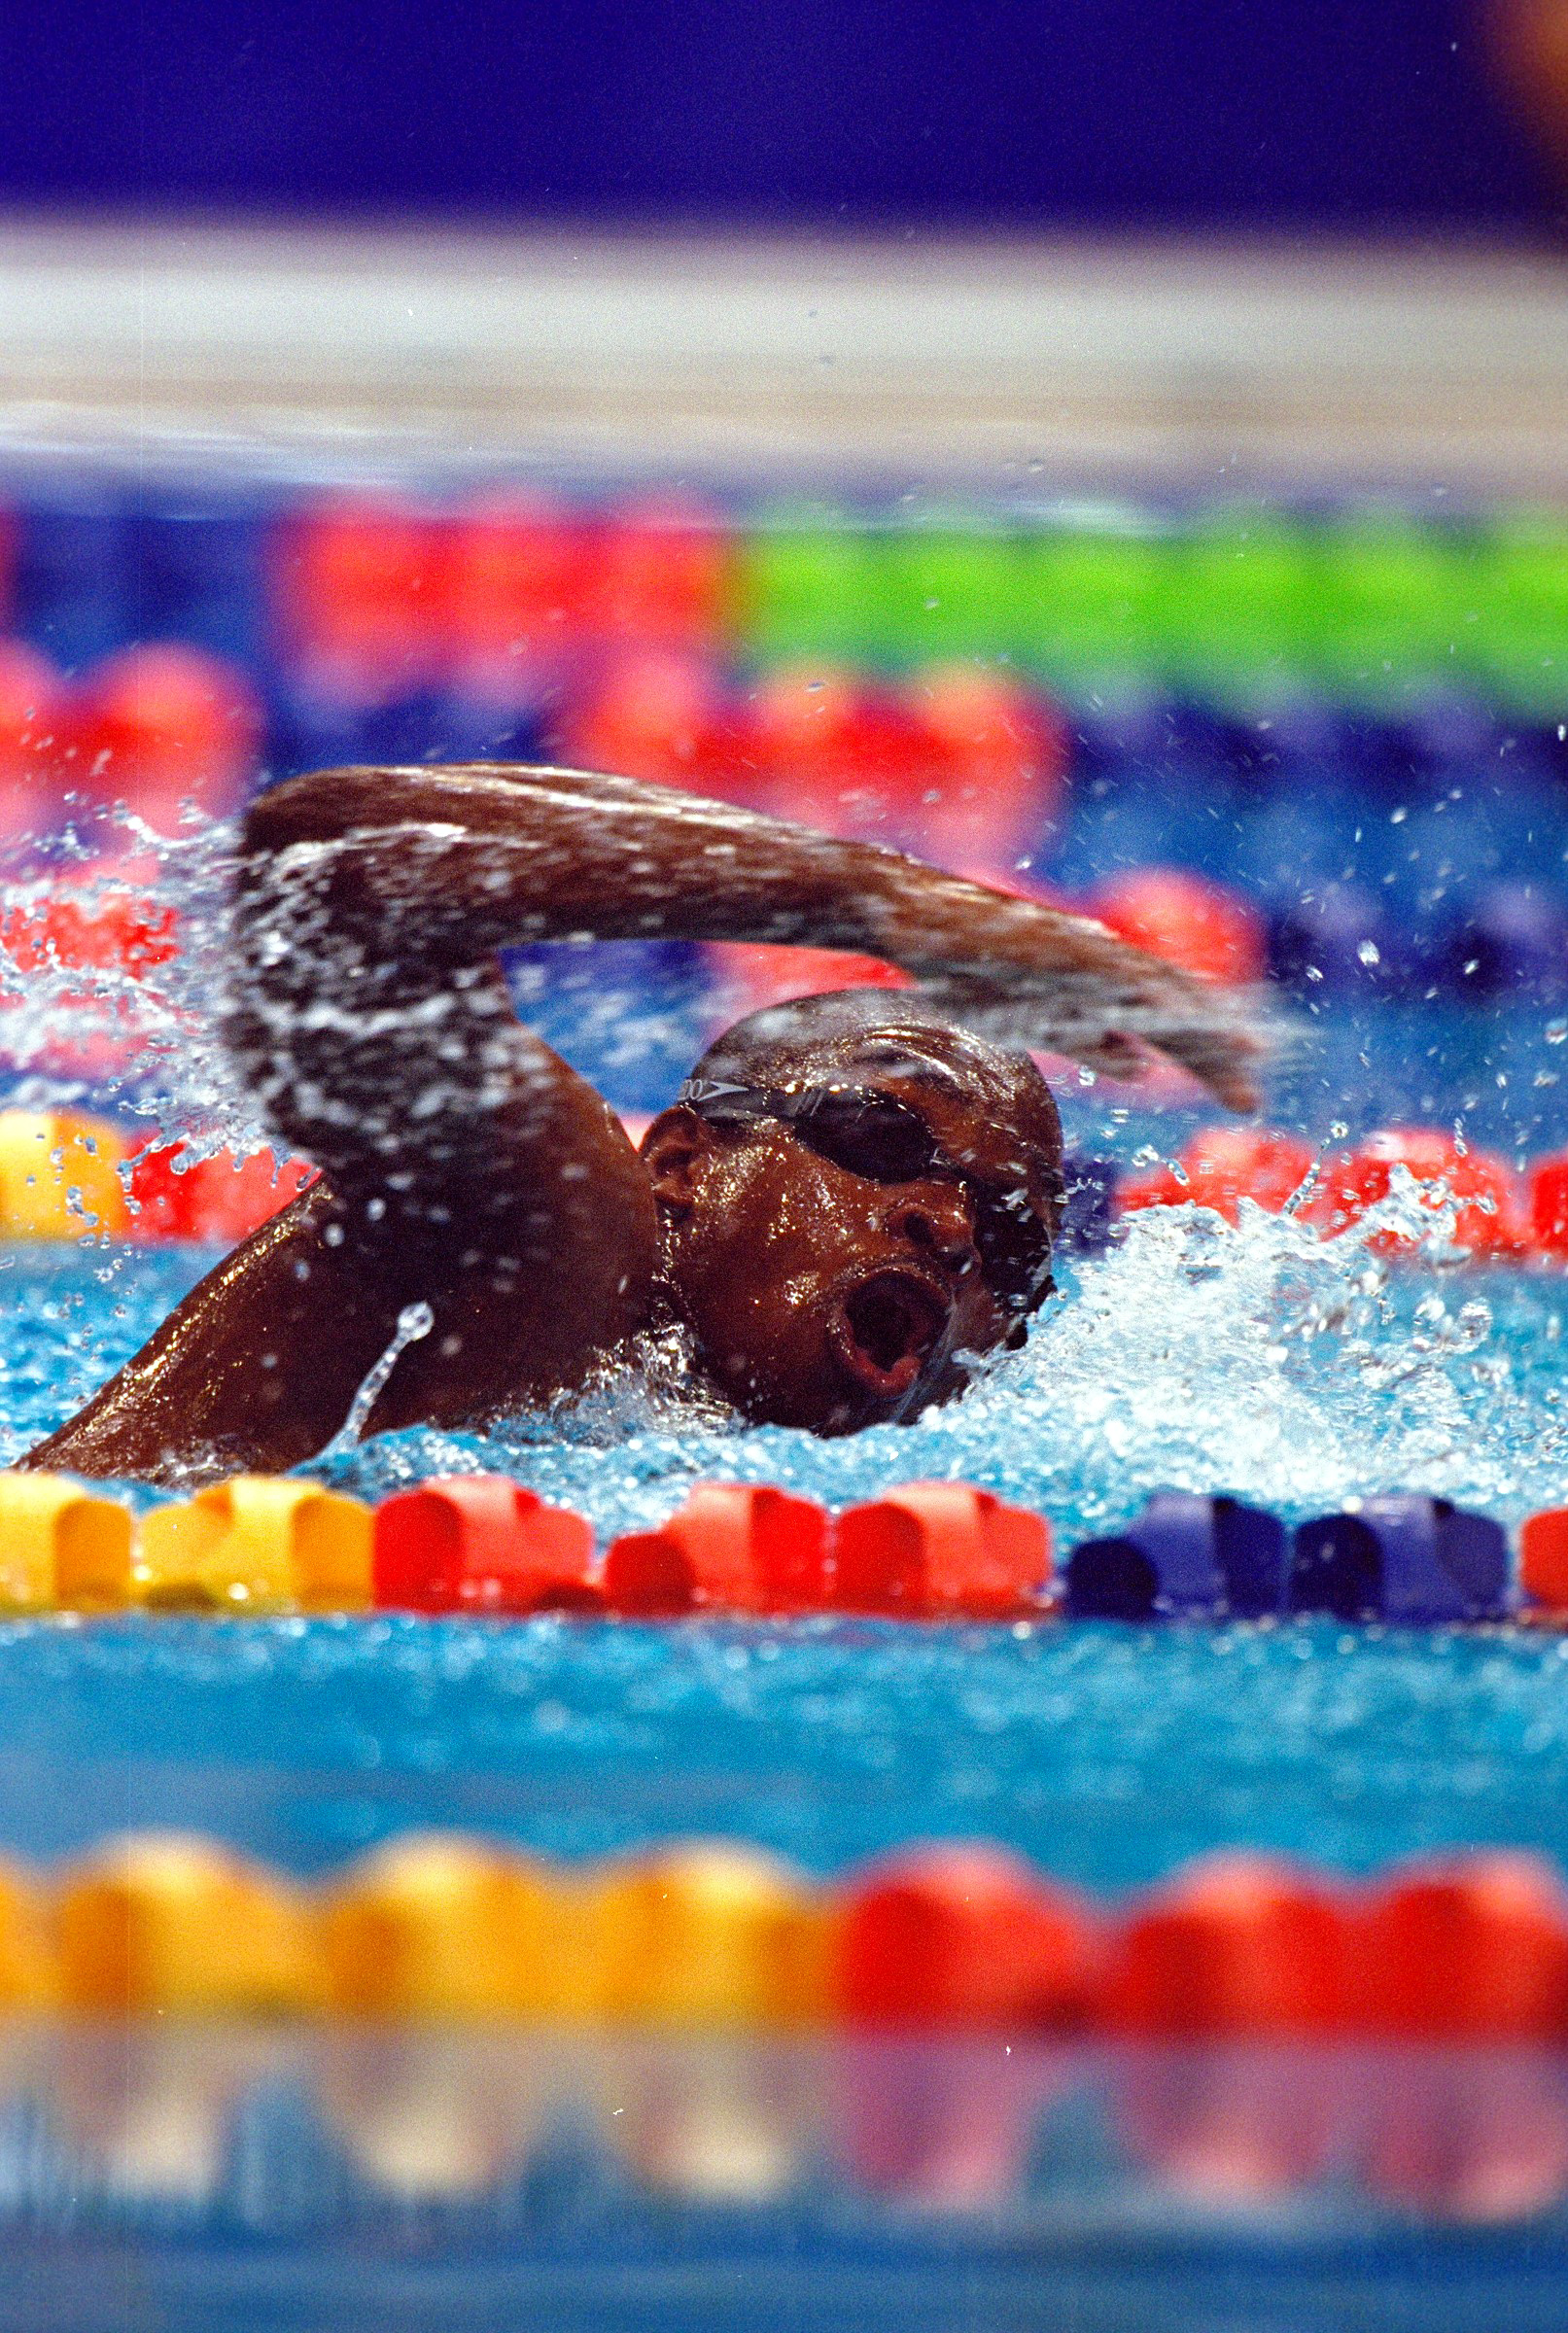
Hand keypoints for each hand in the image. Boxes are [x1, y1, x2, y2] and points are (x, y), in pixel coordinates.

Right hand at [908, 902, 1265, 1111]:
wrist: (916, 920)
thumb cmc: (971, 970)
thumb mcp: (1040, 1020)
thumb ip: (1090, 1040)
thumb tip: (1141, 1069)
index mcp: (1107, 985)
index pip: (1173, 1026)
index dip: (1211, 1060)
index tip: (1243, 1101)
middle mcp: (1106, 962)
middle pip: (1177, 1009)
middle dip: (1216, 1054)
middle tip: (1250, 1101)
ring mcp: (1082, 948)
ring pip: (1153, 986)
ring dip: (1196, 1021)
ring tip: (1239, 1053)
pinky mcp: (1053, 940)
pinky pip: (1103, 968)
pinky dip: (1137, 989)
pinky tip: (1164, 1012)